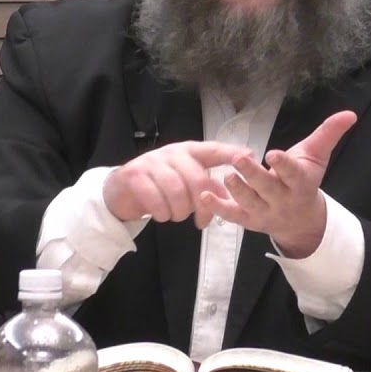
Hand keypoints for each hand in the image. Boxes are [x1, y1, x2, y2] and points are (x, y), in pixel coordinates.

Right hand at [102, 141, 248, 226]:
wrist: (121, 188)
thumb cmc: (160, 186)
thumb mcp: (184, 182)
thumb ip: (205, 186)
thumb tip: (228, 200)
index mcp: (189, 152)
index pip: (214, 150)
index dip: (231, 153)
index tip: (249, 157)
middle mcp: (173, 153)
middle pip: (197, 179)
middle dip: (202, 204)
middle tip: (200, 221)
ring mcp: (152, 162)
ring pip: (176, 191)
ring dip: (180, 211)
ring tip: (176, 216)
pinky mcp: (135, 175)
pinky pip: (155, 199)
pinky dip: (162, 213)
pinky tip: (162, 215)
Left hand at [200, 110, 357, 257]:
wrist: (300, 220)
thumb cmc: (305, 180)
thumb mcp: (317, 156)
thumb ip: (328, 134)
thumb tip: (350, 113)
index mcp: (300, 183)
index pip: (293, 174)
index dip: (284, 165)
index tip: (273, 154)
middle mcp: (282, 200)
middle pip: (268, 189)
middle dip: (254, 175)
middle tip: (240, 159)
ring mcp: (264, 212)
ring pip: (249, 203)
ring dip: (237, 190)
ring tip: (227, 174)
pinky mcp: (248, 221)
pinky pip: (232, 216)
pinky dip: (218, 208)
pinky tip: (205, 195)